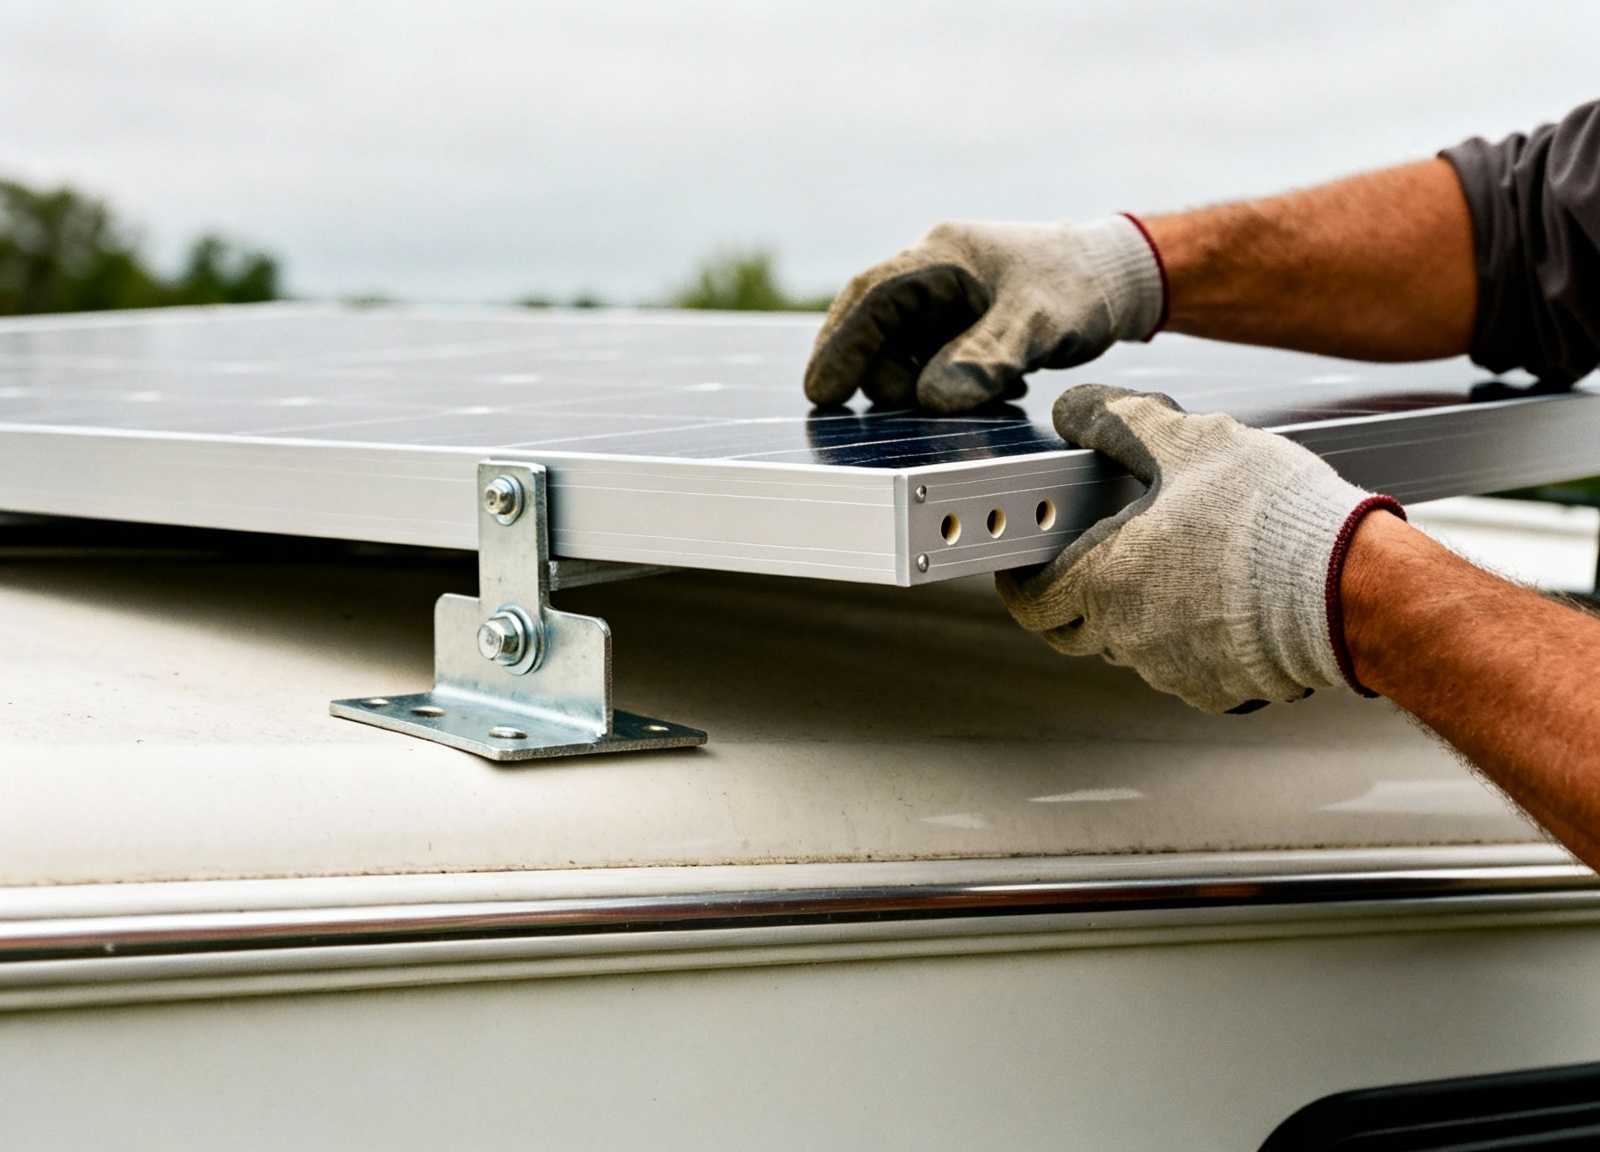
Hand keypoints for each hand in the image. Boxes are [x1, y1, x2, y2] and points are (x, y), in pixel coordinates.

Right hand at [804, 217, 1164, 413]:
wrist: (1117, 277)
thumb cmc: (1079, 286)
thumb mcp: (1037, 323)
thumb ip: (986, 358)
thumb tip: (931, 400)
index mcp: (941, 257)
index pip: (871, 298)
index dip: (840, 346)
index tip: (821, 392)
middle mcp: (931, 274)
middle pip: (877, 330)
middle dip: (891, 377)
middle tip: (925, 410)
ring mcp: (942, 301)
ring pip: (902, 352)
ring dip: (925, 386)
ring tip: (990, 393)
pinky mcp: (957, 324)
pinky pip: (929, 360)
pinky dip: (946, 384)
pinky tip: (994, 390)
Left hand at [996, 385, 1401, 713]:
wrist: (1347, 587)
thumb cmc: (1267, 518)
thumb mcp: (1186, 440)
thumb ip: (1118, 422)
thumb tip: (1075, 412)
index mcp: (1103, 580)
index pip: (1030, 600)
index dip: (1022, 582)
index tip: (1029, 567)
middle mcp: (1126, 635)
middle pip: (1074, 627)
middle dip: (1075, 596)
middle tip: (1101, 559)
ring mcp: (1169, 669)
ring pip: (1130, 644)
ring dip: (1138, 612)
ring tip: (1181, 565)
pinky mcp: (1214, 689)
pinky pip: (1182, 664)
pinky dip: (1189, 637)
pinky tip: (1222, 600)